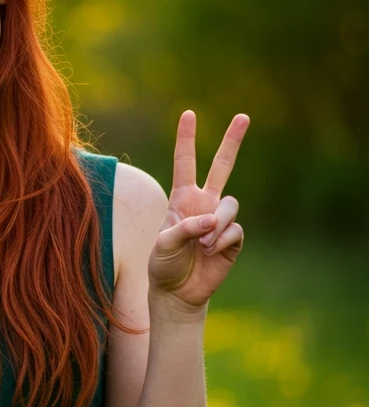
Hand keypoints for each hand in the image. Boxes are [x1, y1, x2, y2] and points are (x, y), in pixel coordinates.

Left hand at [148, 109, 249, 312]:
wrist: (178, 292)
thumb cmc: (164, 264)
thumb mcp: (163, 244)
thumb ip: (184, 228)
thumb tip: (212, 220)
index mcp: (182, 198)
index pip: (185, 162)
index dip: (186, 139)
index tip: (189, 114)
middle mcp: (203, 203)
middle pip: (221, 166)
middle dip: (232, 141)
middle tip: (243, 116)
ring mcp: (219, 219)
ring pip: (230, 204)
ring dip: (218, 224)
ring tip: (204, 243)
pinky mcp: (233, 238)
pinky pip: (235, 229)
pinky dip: (223, 240)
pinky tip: (212, 252)